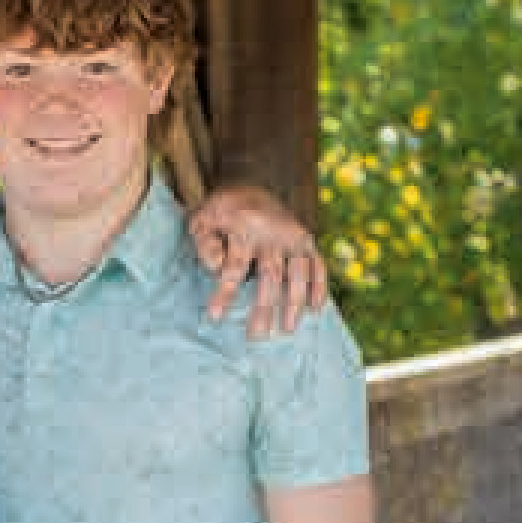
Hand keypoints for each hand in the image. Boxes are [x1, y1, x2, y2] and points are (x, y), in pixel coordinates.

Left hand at [190, 185, 329, 335]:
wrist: (248, 186)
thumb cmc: (220, 213)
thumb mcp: (202, 220)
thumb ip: (205, 243)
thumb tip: (218, 267)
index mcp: (244, 225)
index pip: (235, 264)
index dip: (225, 292)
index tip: (215, 317)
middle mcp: (273, 231)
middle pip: (271, 274)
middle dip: (264, 307)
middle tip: (256, 336)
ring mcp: (293, 236)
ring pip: (298, 272)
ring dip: (295, 301)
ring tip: (288, 330)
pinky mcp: (306, 241)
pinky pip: (317, 265)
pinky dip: (320, 286)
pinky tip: (317, 309)